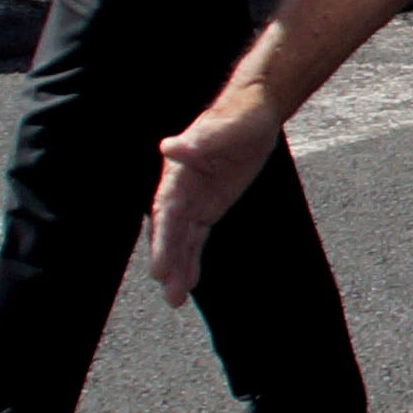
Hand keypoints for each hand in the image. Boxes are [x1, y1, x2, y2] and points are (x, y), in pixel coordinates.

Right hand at [141, 98, 280, 303]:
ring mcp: (194, 200)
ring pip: (182, 240)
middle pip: (171, 231)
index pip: (167, 212)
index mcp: (179, 173)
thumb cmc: (238, 117)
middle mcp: (181, 189)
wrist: (254, 113)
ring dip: (178, 268)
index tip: (159, 267)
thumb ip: (198, 141)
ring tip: (174, 300)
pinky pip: (197, 238)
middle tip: (169, 293)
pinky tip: (188, 282)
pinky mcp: (208, 207)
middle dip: (169, 261)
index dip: (163, 240)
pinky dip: (192, 259)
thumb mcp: (224, 128)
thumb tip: (170, 147)